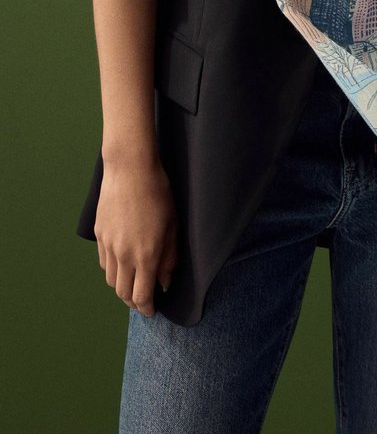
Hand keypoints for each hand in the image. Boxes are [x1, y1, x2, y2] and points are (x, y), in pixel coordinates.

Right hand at [94, 156, 177, 315]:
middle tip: (144, 301)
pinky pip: (104, 263)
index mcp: (145, 255)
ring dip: (122, 288)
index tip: (153, 310)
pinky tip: (122, 265)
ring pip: (111, 281)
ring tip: (133, 284)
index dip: (147, 308)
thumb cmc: (158, 193)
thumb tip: (165, 281)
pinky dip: (113, 271)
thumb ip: (169, 257)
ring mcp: (108, 245)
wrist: (130, 169)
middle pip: (123, 293)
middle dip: (134, 302)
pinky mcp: (99, 235)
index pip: (141, 296)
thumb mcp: (173, 225)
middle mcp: (124, 255)